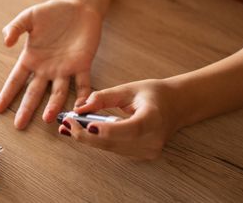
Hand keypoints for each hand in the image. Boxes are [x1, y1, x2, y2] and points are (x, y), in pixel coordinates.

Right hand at [0, 0, 102, 128]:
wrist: (78, 7)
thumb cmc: (52, 12)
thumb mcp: (28, 16)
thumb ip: (15, 27)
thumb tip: (6, 42)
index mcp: (31, 58)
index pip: (16, 79)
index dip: (7, 93)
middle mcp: (47, 68)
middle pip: (34, 92)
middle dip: (26, 108)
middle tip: (19, 125)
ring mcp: (65, 69)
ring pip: (58, 92)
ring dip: (53, 106)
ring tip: (48, 119)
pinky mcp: (83, 65)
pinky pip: (83, 84)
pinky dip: (83, 96)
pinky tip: (80, 108)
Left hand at [58, 79, 181, 159]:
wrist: (176, 106)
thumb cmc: (154, 94)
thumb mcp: (129, 89)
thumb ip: (104, 97)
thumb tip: (80, 107)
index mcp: (154, 118)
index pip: (131, 128)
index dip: (109, 130)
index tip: (89, 125)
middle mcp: (152, 139)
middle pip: (115, 142)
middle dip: (86, 134)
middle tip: (66, 123)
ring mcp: (148, 150)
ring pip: (111, 148)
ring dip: (88, 139)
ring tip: (68, 127)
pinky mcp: (141, 154)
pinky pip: (114, 149)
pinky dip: (97, 141)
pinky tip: (82, 132)